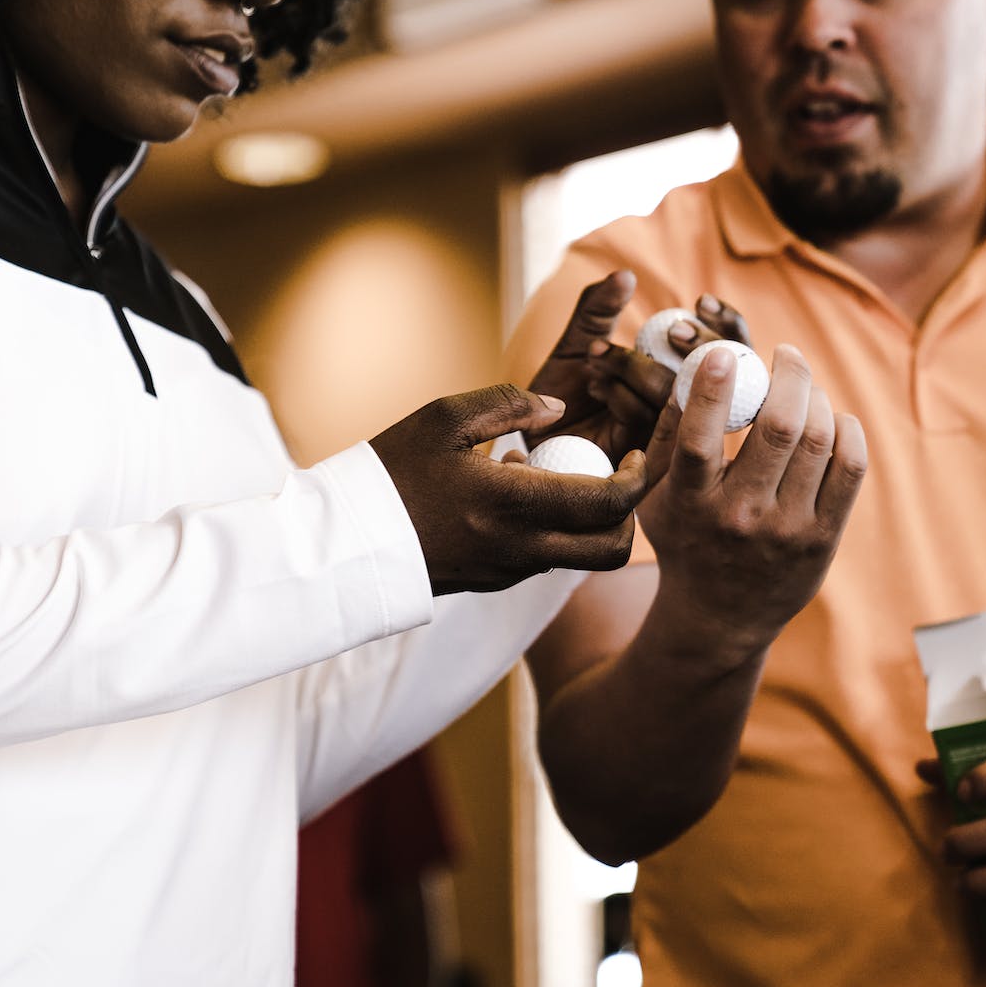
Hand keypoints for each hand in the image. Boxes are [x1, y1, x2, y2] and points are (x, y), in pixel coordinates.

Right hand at [371, 384, 647, 594]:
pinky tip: (520, 493)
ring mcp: (511, 571)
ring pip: (583, 557)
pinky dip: (556, 529)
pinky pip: (547, 558)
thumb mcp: (444, 418)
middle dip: (631, 514)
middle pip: (613, 549)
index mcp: (517, 504)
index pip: (611, 503)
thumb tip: (556, 408)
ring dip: (591, 521)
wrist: (346, 542)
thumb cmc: (391, 471)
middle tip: (620, 474)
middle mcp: (523, 547)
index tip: (637, 453)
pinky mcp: (496, 582)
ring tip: (561, 476)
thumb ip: (508, 404)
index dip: (639, 478)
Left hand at [523, 274, 751, 462]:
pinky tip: (595, 385)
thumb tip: (626, 275)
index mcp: (677, 371)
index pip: (727, 347)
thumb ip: (600, 307)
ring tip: (596, 354)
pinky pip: (643, 414)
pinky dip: (617, 391)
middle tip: (673, 330)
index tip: (704, 301)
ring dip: (633, 365)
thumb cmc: (562, 387)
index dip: (725, 323)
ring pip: (671, 392)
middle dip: (699, 345)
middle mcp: (678, 403)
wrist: (533, 429)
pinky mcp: (642, 455)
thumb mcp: (580, 337)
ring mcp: (662, 432)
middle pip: (714, 374)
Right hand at [637, 343, 866, 655]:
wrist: (720, 616)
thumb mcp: (653, 496)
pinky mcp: (823, 539)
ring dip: (817, 398)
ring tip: (806, 388)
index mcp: (692, 503)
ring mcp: (787, 529)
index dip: (715, 389)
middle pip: (779, 427)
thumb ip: (664, 433)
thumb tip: (692, 368)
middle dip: (789, 375)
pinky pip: (850, 468)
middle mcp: (741, 517)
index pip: (701, 438)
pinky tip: (833, 419)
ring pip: (819, 440)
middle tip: (786, 354)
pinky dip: (847, 430)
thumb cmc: (684, 540)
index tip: (726, 351)